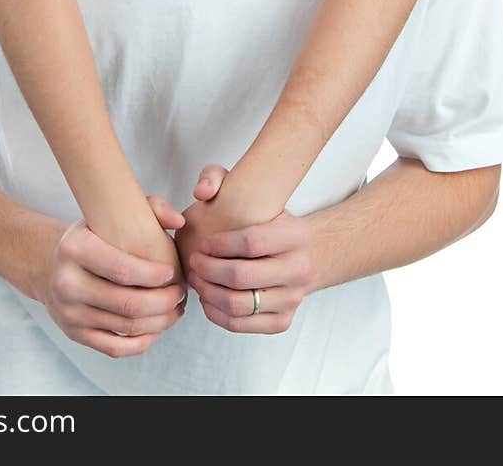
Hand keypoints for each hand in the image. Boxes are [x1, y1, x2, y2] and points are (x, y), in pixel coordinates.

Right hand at [41, 195, 187, 356]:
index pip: (121, 269)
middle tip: (180, 294)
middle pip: (127, 304)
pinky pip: (114, 348)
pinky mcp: (75, 334)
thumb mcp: (111, 215)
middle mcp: (67, 283)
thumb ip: (152, 208)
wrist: (53, 265)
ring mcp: (70, 313)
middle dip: (164, 302)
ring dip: (160, 322)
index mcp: (75, 249)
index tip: (173, 273)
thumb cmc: (93, 237)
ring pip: (126, 327)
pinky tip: (157, 328)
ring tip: (175, 309)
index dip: (153, 276)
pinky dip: (142, 342)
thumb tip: (178, 220)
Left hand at [183, 165, 316, 334]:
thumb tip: (200, 192)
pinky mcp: (282, 321)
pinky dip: (217, 313)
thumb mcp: (255, 193)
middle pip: (242, 277)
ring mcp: (293, 299)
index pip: (251, 242)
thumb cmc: (271, 222)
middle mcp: (299, 269)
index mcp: (295, 235)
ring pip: (240, 305)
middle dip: (208, 270)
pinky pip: (242, 325)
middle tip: (194, 262)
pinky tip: (207, 298)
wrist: (308, 254)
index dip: (219, 245)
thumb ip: (218, 177)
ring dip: (209, 293)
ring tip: (197, 279)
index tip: (202, 243)